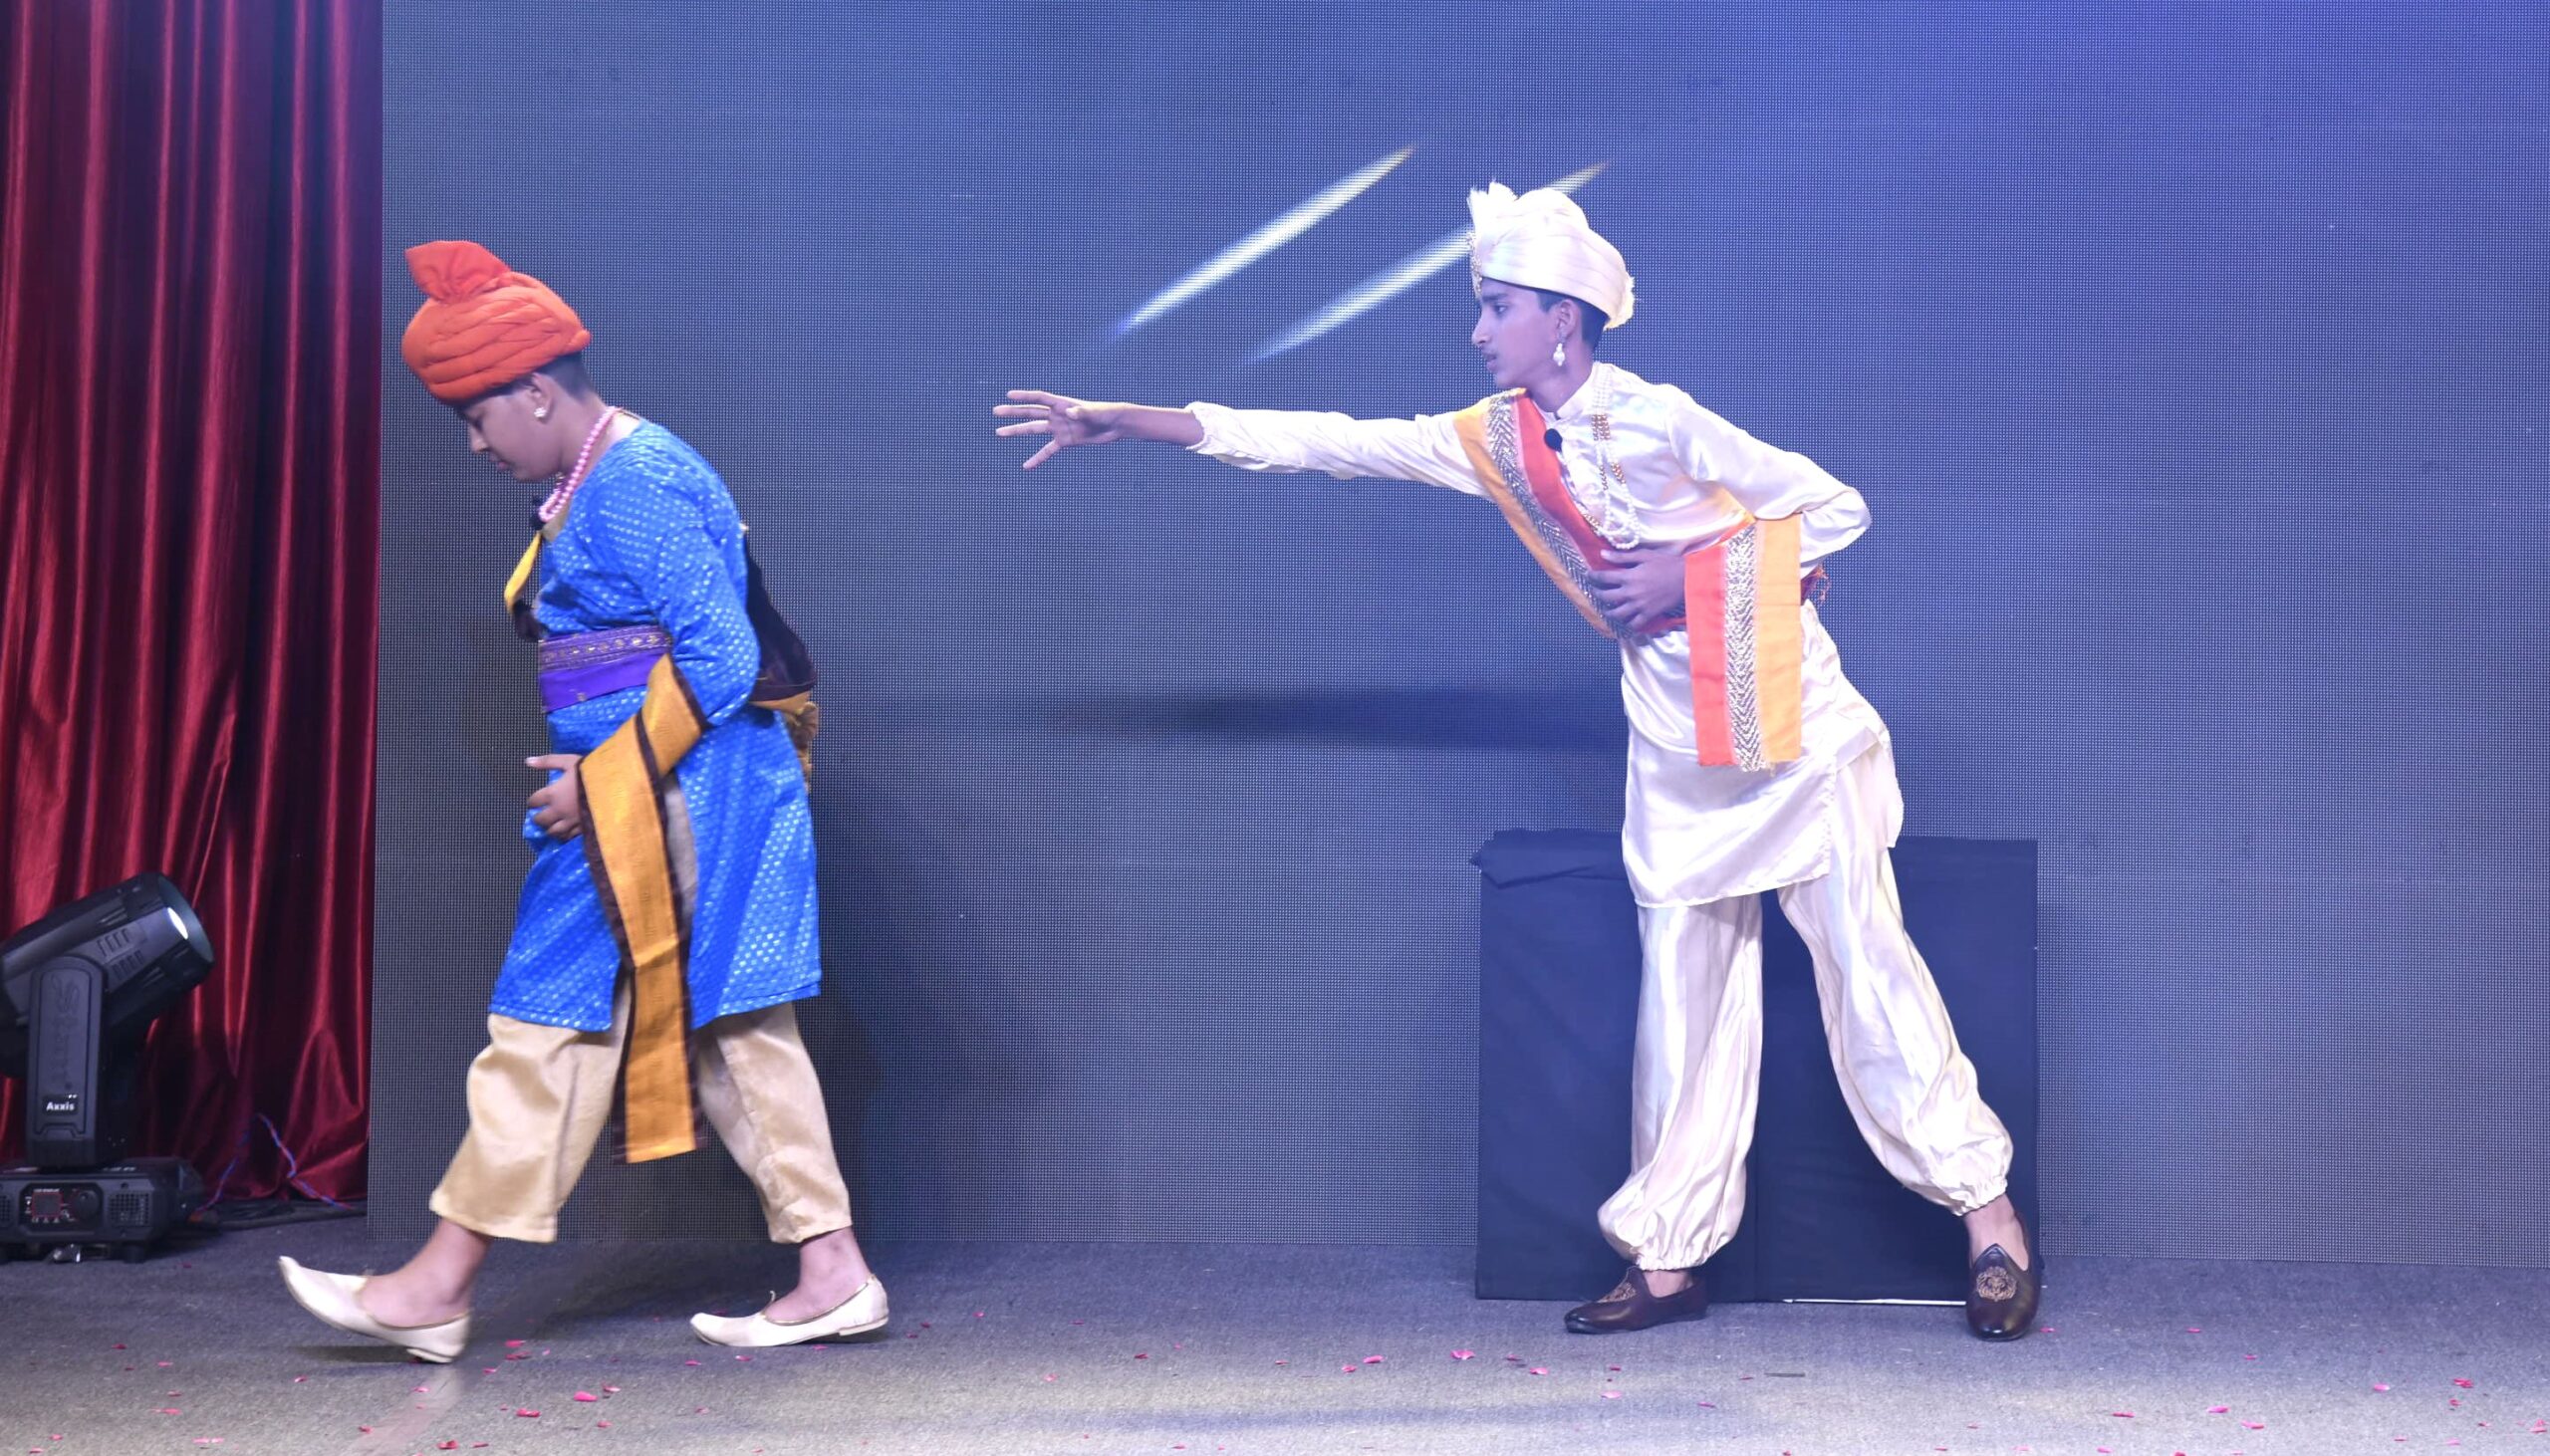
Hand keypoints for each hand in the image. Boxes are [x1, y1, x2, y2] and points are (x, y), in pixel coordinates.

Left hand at [526, 753, 584, 839]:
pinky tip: (566, 831)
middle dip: (538, 818)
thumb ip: (548, 761)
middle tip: (540, 815)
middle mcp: (559, 811)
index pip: (534, 801)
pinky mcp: (583, 828)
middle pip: (541, 820)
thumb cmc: (591, 771)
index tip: (534, 802)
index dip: (532, 802)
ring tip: (552, 826)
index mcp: (553, 794)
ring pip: (554, 832)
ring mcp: (571, 821)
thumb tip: (527, 761)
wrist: (615, 785)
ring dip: (550, 829)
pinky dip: (565, 835)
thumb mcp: (569, 762)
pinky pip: (570, 836)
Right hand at [993, 390, 1127, 468]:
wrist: (1115, 425)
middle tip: (996, 412)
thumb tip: (1070, 413)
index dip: (1025, 396)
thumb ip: (1082, 412)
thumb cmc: (1106, 414)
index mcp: (1062, 403)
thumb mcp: (1095, 413)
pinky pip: (1048, 451)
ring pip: (1034, 430)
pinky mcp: (1065, 441)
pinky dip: (1037, 459)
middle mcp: (1057, 415)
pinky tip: (1026, 467)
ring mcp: (1059, 428)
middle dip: (1013, 412)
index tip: (1008, 395)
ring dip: (1017, 431)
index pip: (1040, 398)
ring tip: (999, 433)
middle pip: (1031, 412)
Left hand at [1588, 543, 1687, 634]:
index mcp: (1628, 576)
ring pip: (1616, 614)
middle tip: (1595, 591)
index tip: (1588, 575)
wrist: (1687, 578)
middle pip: (1606, 597)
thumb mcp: (1644, 556)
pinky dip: (1627, 624)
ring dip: (1608, 611)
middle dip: (1597, 593)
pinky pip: (1633, 624)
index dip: (1593, 576)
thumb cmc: (1666, 563)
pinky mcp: (1648, 615)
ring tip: (1607, 609)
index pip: (1603, 578)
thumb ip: (1622, 556)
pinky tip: (1625, 621)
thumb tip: (1602, 554)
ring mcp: (1639, 606)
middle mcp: (1630, 593)